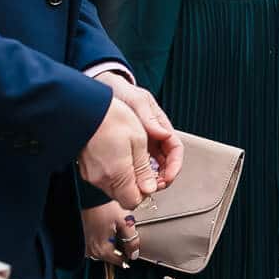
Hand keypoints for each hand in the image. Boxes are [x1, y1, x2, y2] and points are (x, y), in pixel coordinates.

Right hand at [77, 97, 156, 209]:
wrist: (83, 107)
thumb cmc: (111, 118)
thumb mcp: (138, 140)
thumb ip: (143, 169)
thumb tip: (150, 188)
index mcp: (117, 174)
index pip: (134, 202)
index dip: (146, 192)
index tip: (153, 180)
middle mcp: (102, 179)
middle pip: (124, 197)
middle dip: (138, 187)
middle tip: (146, 169)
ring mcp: (91, 175)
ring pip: (115, 189)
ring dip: (127, 180)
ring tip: (134, 158)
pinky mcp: (86, 169)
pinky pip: (104, 179)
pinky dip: (115, 173)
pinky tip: (120, 155)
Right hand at [82, 202, 139, 265]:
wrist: (86, 194)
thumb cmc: (103, 206)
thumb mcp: (124, 221)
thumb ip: (131, 239)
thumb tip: (134, 253)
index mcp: (102, 249)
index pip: (119, 261)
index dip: (129, 254)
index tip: (133, 247)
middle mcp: (90, 250)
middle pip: (110, 256)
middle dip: (119, 247)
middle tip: (124, 232)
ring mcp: (84, 244)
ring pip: (102, 249)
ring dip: (110, 242)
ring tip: (114, 226)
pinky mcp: (81, 236)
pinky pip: (94, 242)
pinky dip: (102, 237)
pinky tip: (105, 225)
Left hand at [97, 71, 182, 189]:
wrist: (103, 89)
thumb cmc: (122, 92)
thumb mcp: (137, 101)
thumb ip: (150, 118)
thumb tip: (165, 134)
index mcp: (161, 126)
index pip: (175, 149)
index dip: (174, 166)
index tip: (167, 178)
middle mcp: (154, 136)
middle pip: (167, 162)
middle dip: (164, 177)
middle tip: (153, 188)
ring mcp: (142, 144)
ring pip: (152, 167)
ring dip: (150, 179)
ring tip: (141, 188)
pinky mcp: (129, 148)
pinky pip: (136, 165)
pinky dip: (136, 175)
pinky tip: (129, 181)